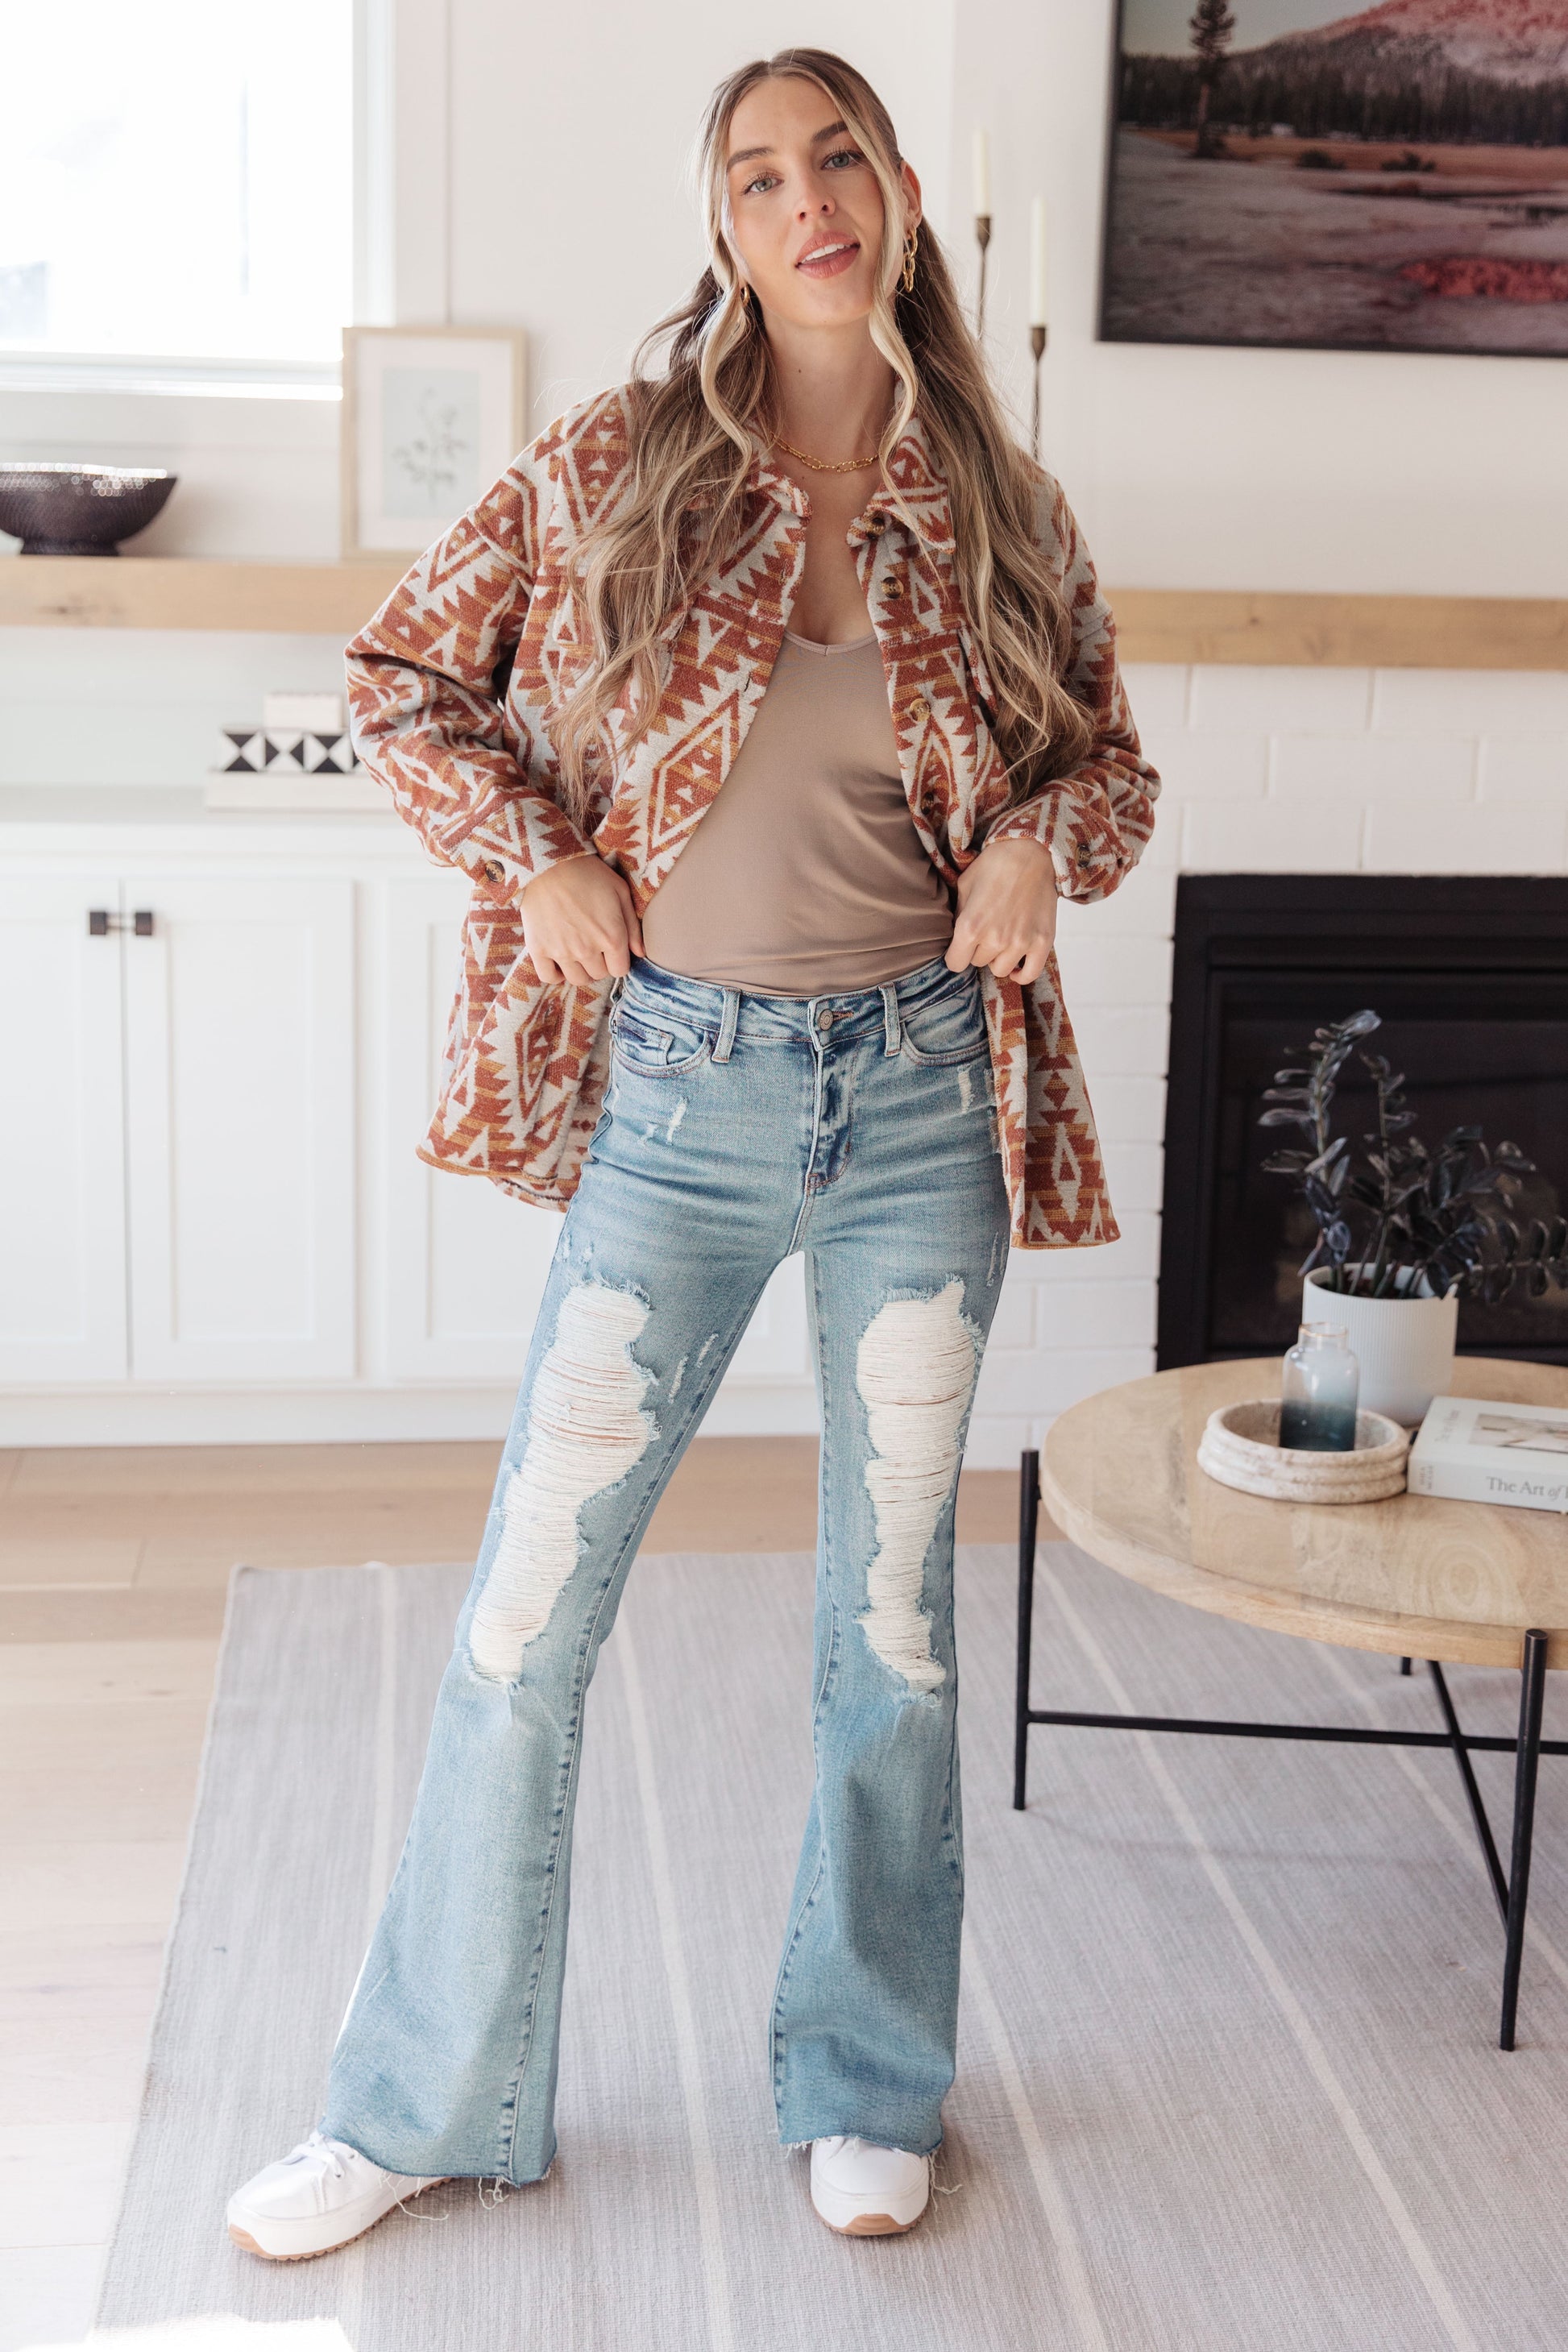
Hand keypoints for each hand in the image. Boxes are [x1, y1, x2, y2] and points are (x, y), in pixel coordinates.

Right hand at [519, 852, 643, 986]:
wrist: (548, 862)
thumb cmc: (588, 873)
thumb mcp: (620, 892)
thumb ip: (632, 926)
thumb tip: (639, 953)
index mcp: (612, 937)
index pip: (620, 970)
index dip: (617, 960)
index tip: (610, 949)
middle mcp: (588, 950)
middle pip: (599, 975)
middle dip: (600, 963)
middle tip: (592, 945)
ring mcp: (562, 952)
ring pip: (577, 980)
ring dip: (580, 970)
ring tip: (577, 953)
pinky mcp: (538, 949)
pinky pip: (548, 977)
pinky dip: (555, 974)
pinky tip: (559, 961)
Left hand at [946, 837, 1058, 984]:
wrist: (1032, 852)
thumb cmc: (995, 866)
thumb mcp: (965, 886)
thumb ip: (957, 916)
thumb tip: (954, 937)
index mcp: (970, 926)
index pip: (955, 963)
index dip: (956, 955)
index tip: (961, 947)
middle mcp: (994, 939)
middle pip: (978, 963)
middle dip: (978, 950)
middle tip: (987, 930)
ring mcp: (1020, 943)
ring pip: (1000, 970)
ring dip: (998, 958)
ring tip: (1002, 939)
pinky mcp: (1042, 942)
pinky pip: (1029, 974)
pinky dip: (1021, 973)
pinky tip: (1016, 964)